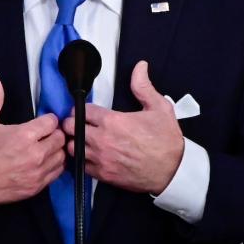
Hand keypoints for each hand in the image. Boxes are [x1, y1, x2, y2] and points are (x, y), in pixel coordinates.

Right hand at [0, 71, 66, 208]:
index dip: (47, 119)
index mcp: (23, 136)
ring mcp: (37, 173)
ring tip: (43, 147)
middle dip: (53, 133)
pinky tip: (42, 162)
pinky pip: (57, 173)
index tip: (41, 122)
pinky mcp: (37, 187)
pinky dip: (53, 165)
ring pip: (61, 155)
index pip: (52, 122)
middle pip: (60, 138)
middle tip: (43, 134)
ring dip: (55, 149)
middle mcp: (35, 155)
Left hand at [65, 61, 182, 195]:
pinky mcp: (103, 175)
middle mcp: (103, 140)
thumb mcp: (159, 107)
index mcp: (114, 121)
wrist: (172, 171)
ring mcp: (102, 159)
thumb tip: (140, 67)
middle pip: (71, 128)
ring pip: (72, 148)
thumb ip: (143, 86)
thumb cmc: (166, 141)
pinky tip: (88, 156)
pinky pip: (81, 166)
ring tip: (81, 139)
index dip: (80, 108)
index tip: (82, 110)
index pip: (83, 111)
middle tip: (77, 123)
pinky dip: (81, 160)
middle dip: (72, 123)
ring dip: (74, 142)